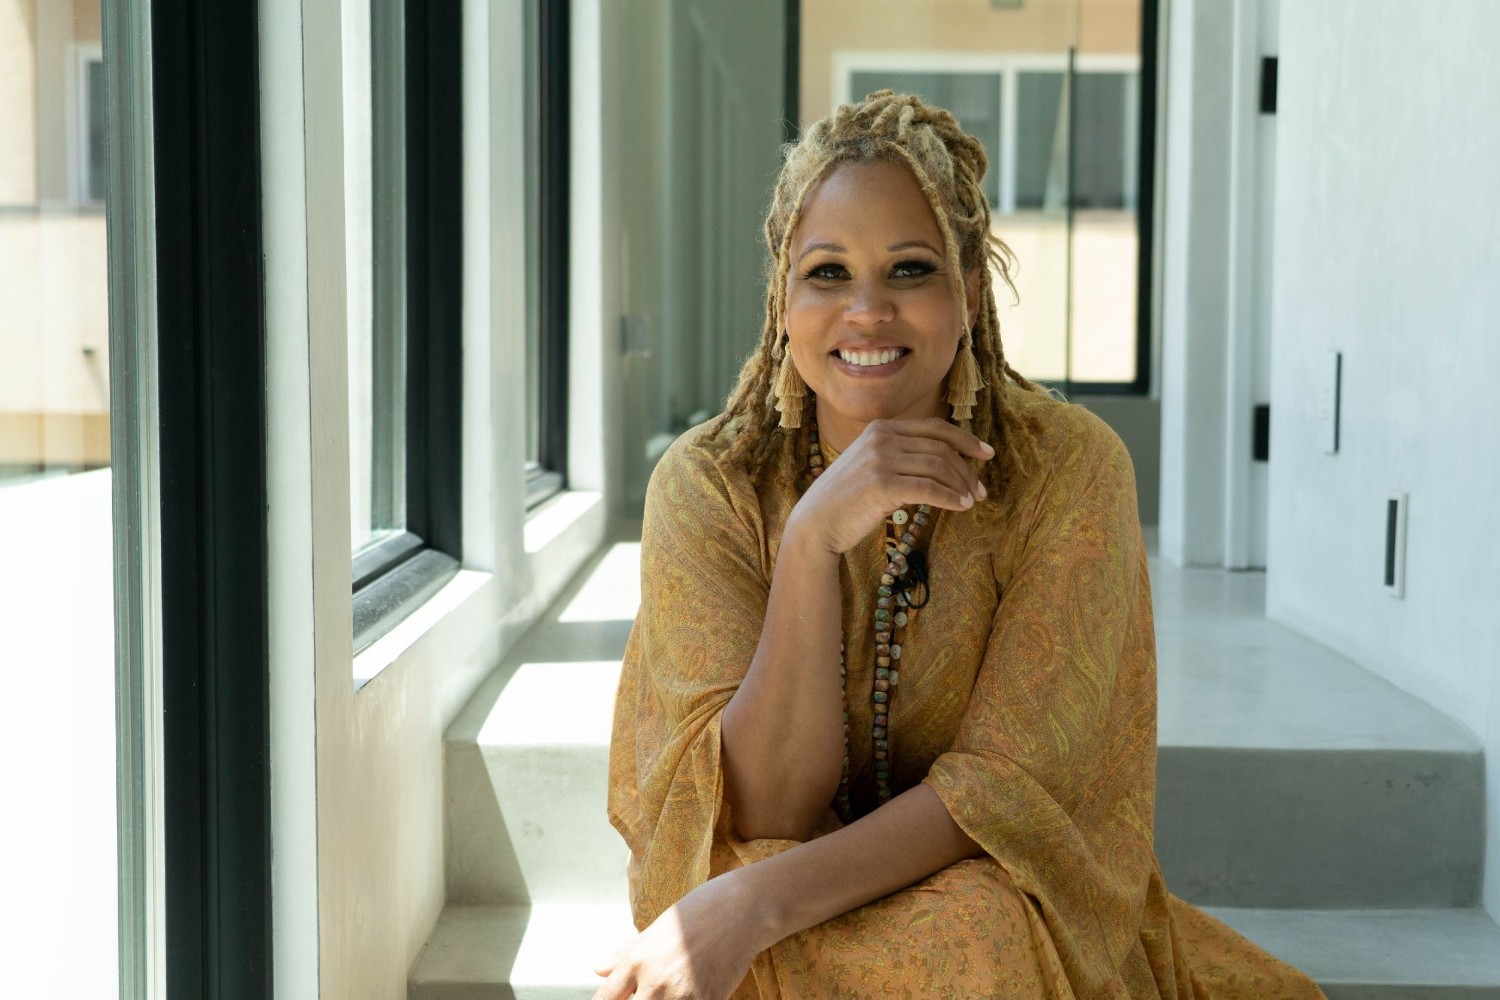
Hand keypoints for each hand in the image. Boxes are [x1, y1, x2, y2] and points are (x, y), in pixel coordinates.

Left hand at [592, 873, 768, 999]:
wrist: (741, 909)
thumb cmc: (697, 912)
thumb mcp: (655, 928)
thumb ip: (625, 954)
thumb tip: (598, 969)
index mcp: (637, 959)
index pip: (606, 998)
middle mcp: (655, 980)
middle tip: (647, 993)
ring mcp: (682, 995)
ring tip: (672, 989)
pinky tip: (692, 991)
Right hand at [789, 417, 994, 555]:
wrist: (816, 522)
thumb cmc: (848, 500)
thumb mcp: (873, 467)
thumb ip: (902, 457)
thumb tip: (947, 463)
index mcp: (881, 428)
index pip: (934, 427)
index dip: (965, 439)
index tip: (986, 454)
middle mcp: (881, 437)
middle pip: (940, 448)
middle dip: (967, 470)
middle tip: (981, 491)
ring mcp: (880, 459)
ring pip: (938, 467)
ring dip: (962, 486)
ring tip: (972, 502)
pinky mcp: (881, 483)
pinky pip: (929, 488)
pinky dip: (950, 498)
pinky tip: (961, 507)